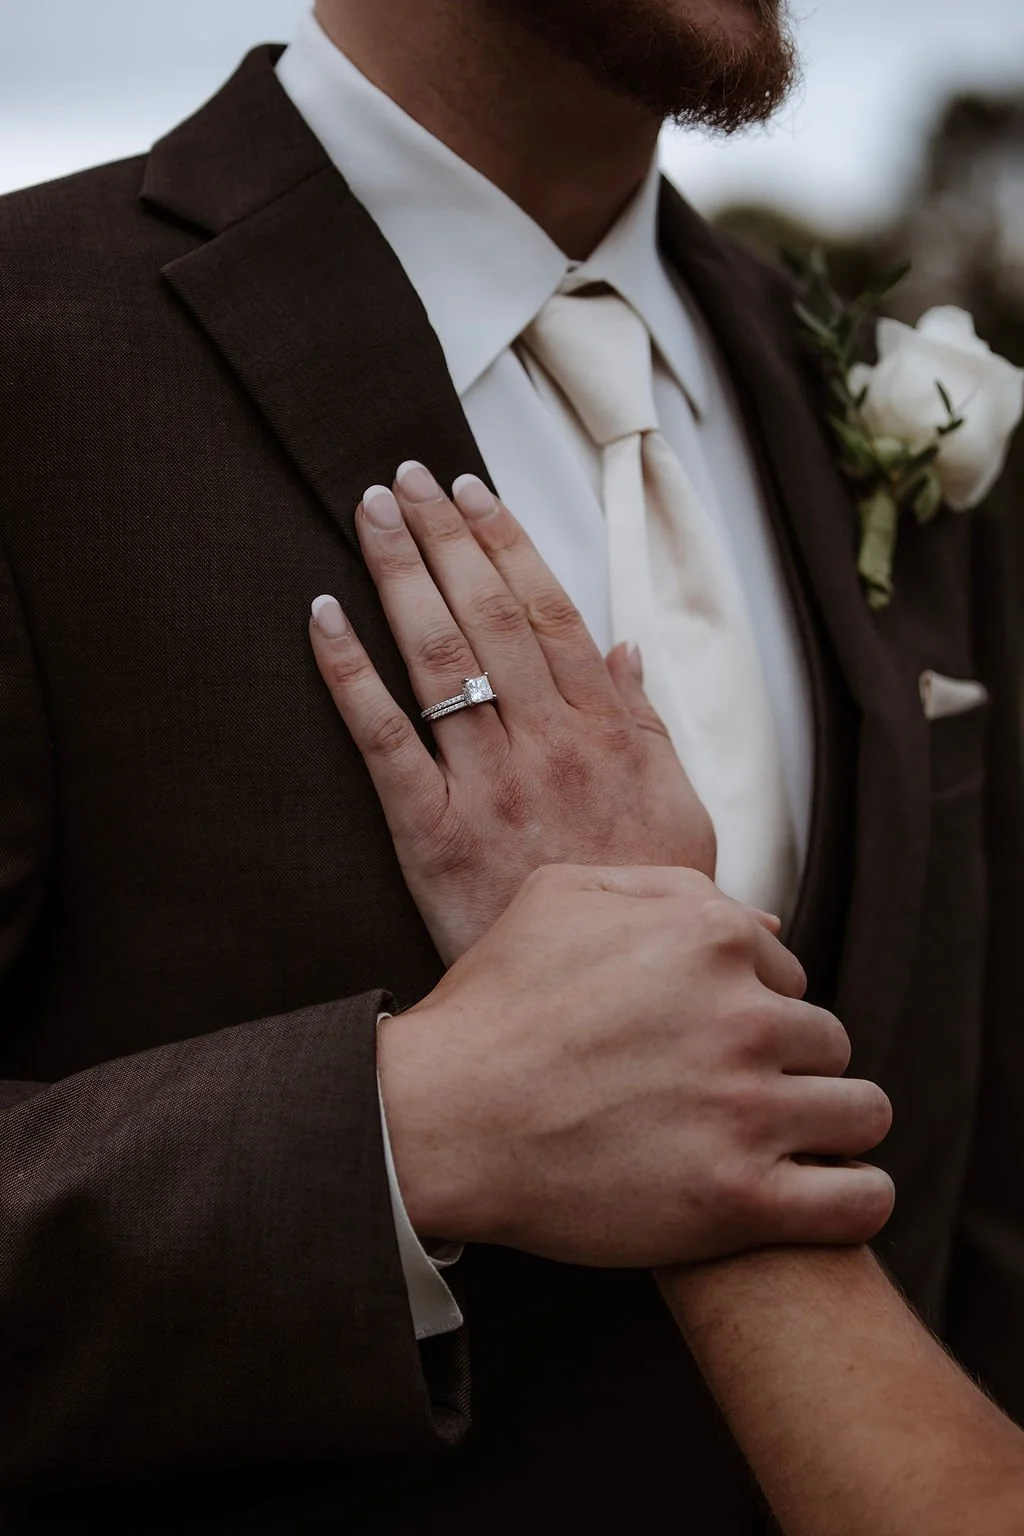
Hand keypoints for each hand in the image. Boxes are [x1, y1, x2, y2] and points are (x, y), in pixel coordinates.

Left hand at [309, 461, 714, 963]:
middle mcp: (545, 742)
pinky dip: (350, 672)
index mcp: (606, 731)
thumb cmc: (644, 901)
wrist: (613, 998)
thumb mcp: (679, 808)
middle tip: (406, 477)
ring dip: (400, 573)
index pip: (549, 611)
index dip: (507, 542)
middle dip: (444, 535)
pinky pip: (382, 738)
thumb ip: (647, 722)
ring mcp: (486, 784)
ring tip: (373, 512)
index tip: (474, 490)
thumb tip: (622, 647)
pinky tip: (325, 614)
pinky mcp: (431, 833)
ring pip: (437, 656)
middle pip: (487, 614)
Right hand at [377, 864, 894, 1266]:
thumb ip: (666, 888)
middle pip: (828, 1041)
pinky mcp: (741, 1201)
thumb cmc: (492, 1008)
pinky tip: (816, 1197)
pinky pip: (860, 1200)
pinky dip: (853, 1199)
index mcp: (710, 938)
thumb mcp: (560, 897)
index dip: (750, 1010)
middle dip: (787, 1065)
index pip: (789, 977)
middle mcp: (743, 1017)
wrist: (436, 1120)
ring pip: (861, 1112)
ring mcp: (747, 1111)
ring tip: (777, 1145)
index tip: (706, 1043)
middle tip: (727, 1097)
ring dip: (828, 1126)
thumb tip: (764, 921)